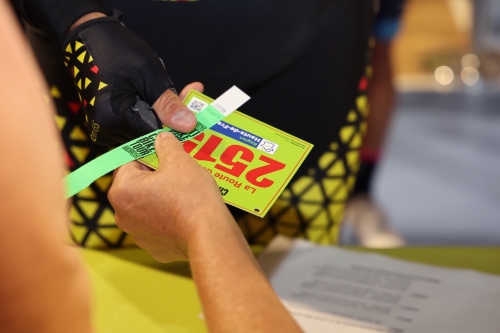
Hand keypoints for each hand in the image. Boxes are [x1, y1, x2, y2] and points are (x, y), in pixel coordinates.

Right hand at [64, 11, 196, 144]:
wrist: (89, 37)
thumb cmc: (117, 51)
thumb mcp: (150, 76)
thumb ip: (168, 105)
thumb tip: (188, 126)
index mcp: (114, 120)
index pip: (155, 136)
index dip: (176, 124)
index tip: (193, 111)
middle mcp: (105, 131)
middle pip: (150, 134)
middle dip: (169, 115)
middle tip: (189, 92)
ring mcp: (103, 129)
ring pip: (143, 129)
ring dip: (158, 112)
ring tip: (167, 88)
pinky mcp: (105, 124)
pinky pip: (133, 123)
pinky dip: (146, 110)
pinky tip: (151, 93)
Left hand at [108, 130, 231, 261]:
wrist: (208, 235)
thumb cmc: (191, 198)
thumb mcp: (180, 160)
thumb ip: (166, 144)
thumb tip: (162, 138)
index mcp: (122, 190)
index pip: (128, 162)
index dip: (148, 155)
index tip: (164, 154)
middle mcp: (123, 214)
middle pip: (136, 186)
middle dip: (155, 178)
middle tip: (177, 172)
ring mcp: (138, 234)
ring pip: (147, 206)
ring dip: (161, 198)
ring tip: (184, 193)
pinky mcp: (154, 248)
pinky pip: (158, 226)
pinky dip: (169, 219)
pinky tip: (186, 213)